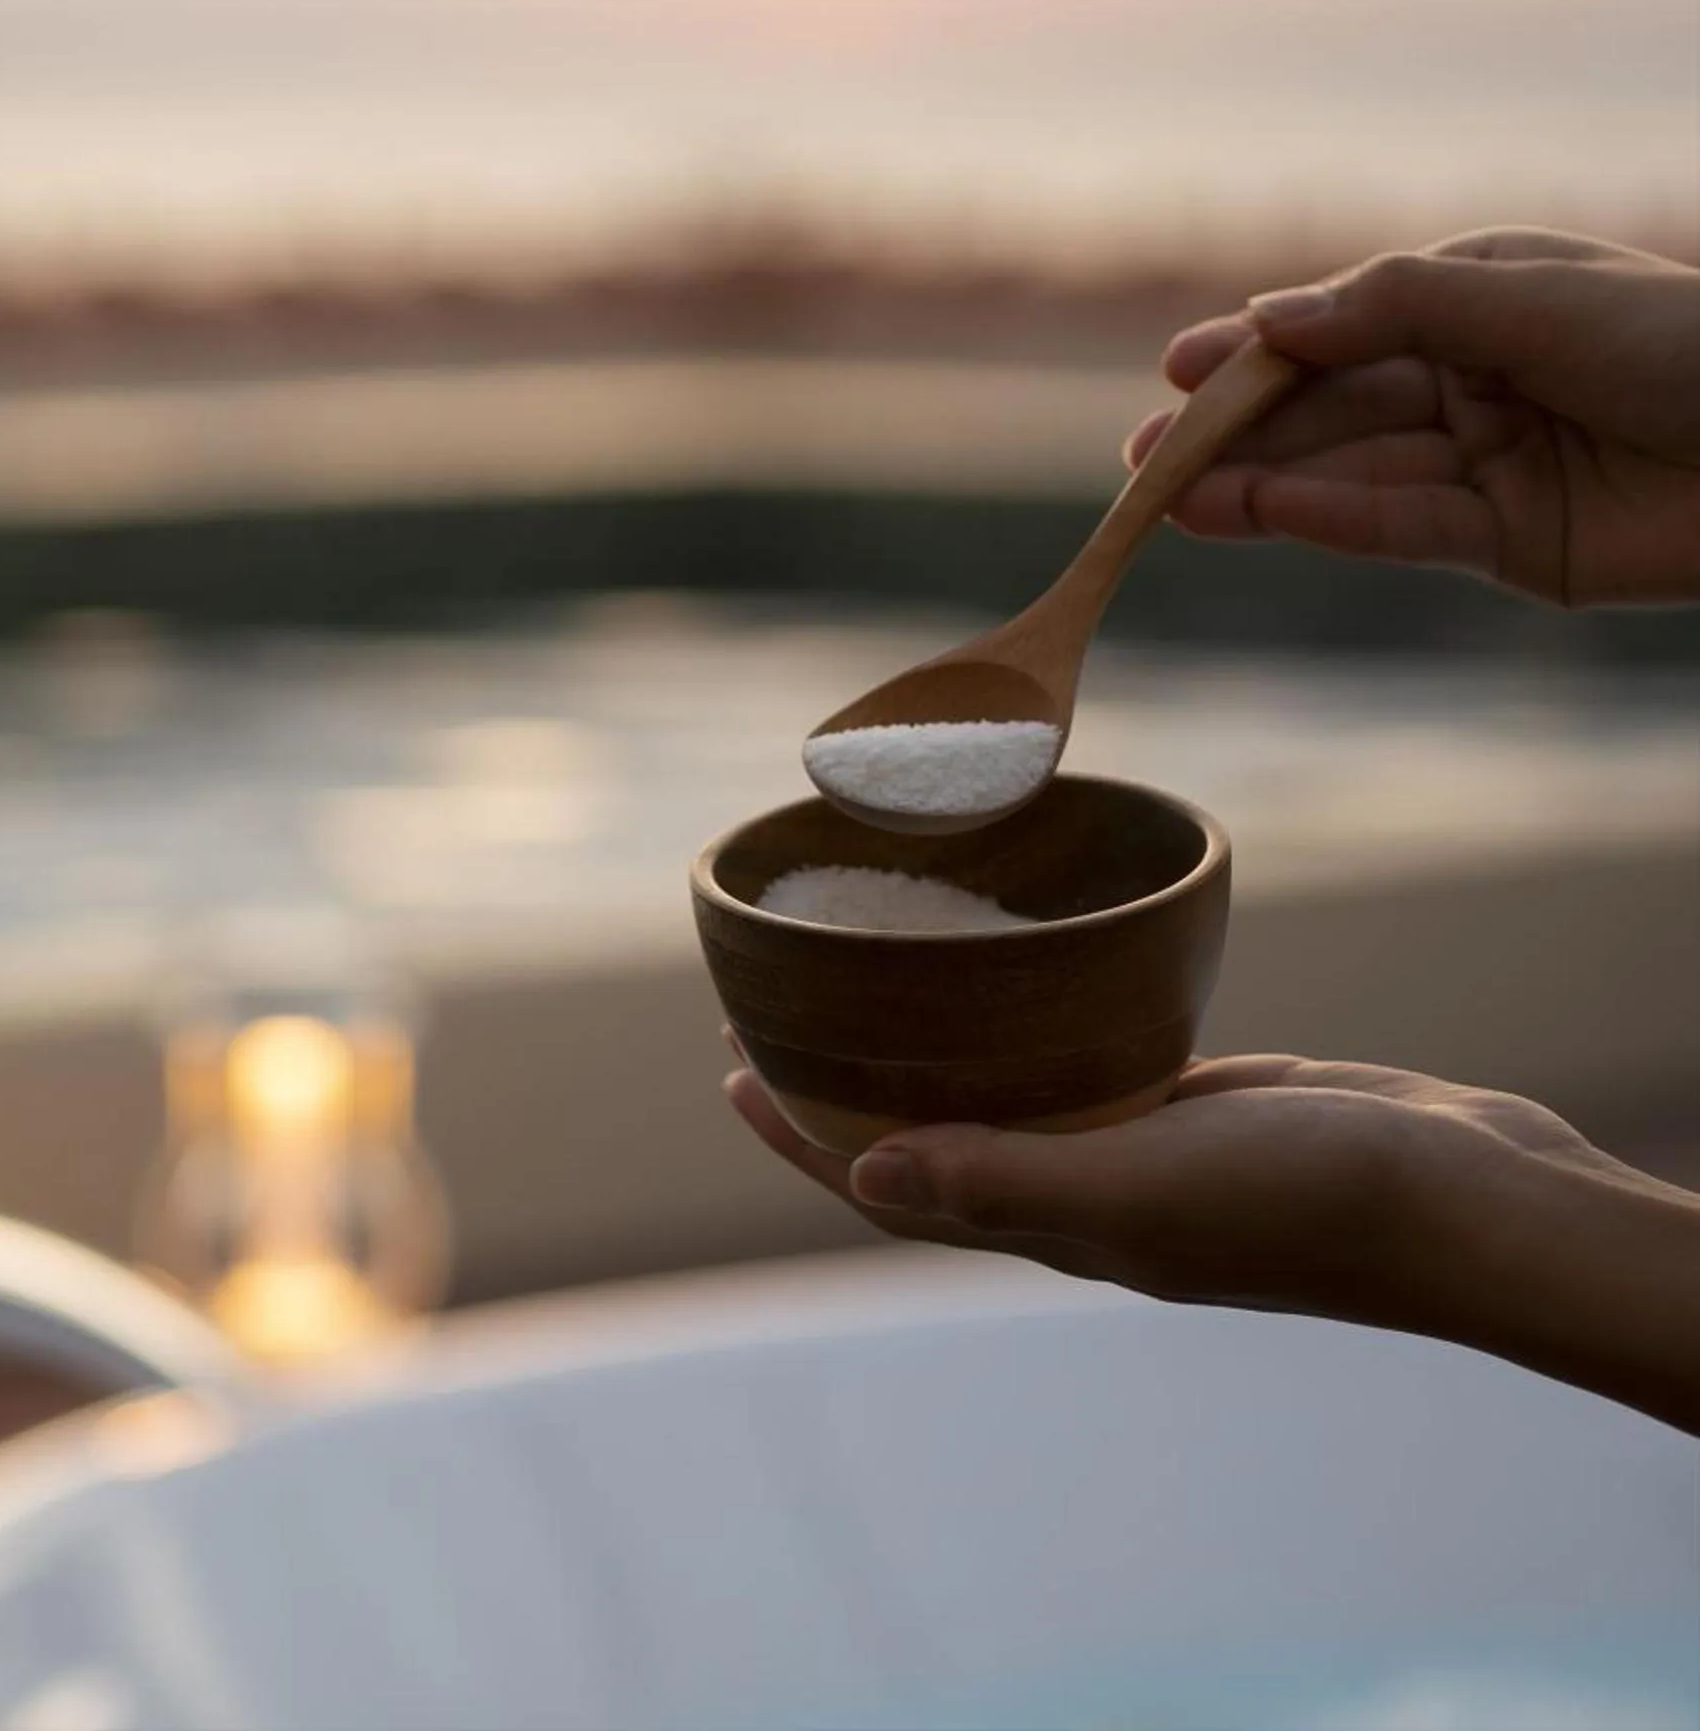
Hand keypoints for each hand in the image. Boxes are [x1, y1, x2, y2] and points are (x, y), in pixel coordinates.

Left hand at [727, 1053, 1699, 1434]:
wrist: (1470, 1201)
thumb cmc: (1311, 1205)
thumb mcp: (1145, 1192)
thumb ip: (1010, 1182)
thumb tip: (868, 1174)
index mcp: (1055, 1225)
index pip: (892, 1184)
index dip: (805, 1138)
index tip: (731, 1074)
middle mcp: (1084, 1191)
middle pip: (932, 1138)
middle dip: (852, 1087)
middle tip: (782, 1010)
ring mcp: (1143, 1148)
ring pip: (1007, 1096)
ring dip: (936, 1053)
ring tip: (878, 986)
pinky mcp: (1200, 1100)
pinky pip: (1090, 1059)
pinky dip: (1037, 1024)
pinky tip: (1022, 976)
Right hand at [1123, 227, 1699, 606]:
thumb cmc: (1684, 343)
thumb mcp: (1531, 298)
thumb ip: (1395, 307)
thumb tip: (1270, 320)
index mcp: (1477, 299)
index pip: (1341, 327)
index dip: (1257, 350)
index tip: (1178, 371)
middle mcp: (1469, 379)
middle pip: (1331, 407)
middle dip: (1236, 432)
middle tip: (1143, 459)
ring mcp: (1485, 464)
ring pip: (1350, 473)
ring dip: (1259, 488)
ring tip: (1171, 501)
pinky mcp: (1507, 542)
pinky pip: (1402, 528)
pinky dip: (1330, 521)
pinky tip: (1263, 515)